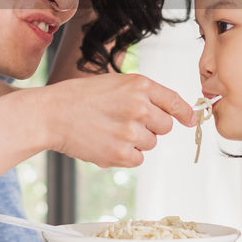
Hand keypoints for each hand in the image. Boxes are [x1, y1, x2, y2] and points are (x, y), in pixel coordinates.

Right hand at [35, 74, 194, 168]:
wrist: (52, 114)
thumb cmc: (80, 97)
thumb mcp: (115, 83)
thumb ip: (143, 95)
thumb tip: (174, 114)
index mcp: (140, 85)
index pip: (175, 101)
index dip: (185, 113)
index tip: (189, 120)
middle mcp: (140, 107)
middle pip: (165, 126)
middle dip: (151, 126)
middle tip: (124, 122)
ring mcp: (131, 132)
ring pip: (151, 143)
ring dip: (136, 141)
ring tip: (109, 130)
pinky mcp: (121, 154)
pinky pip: (138, 158)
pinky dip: (124, 155)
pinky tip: (105, 143)